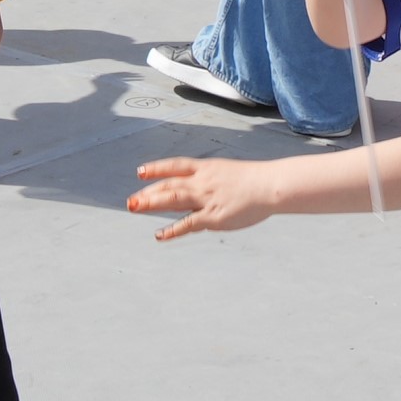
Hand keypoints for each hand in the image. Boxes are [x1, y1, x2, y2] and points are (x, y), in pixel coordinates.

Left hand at [127, 155, 279, 239]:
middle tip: (130, 201)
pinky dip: (172, 230)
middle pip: (169, 184)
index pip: (176, 165)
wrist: (270, 185)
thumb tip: (198, 195)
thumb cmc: (253, 180)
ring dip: (152, 203)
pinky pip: (188, 223)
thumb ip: (210, 183)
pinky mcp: (213, 216)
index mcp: (207, 168)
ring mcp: (207, 198)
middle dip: (148, 192)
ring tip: (134, 208)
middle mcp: (203, 181)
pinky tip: (159, 235)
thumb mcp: (227, 173)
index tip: (140, 172)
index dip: (157, 168)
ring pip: (173, 199)